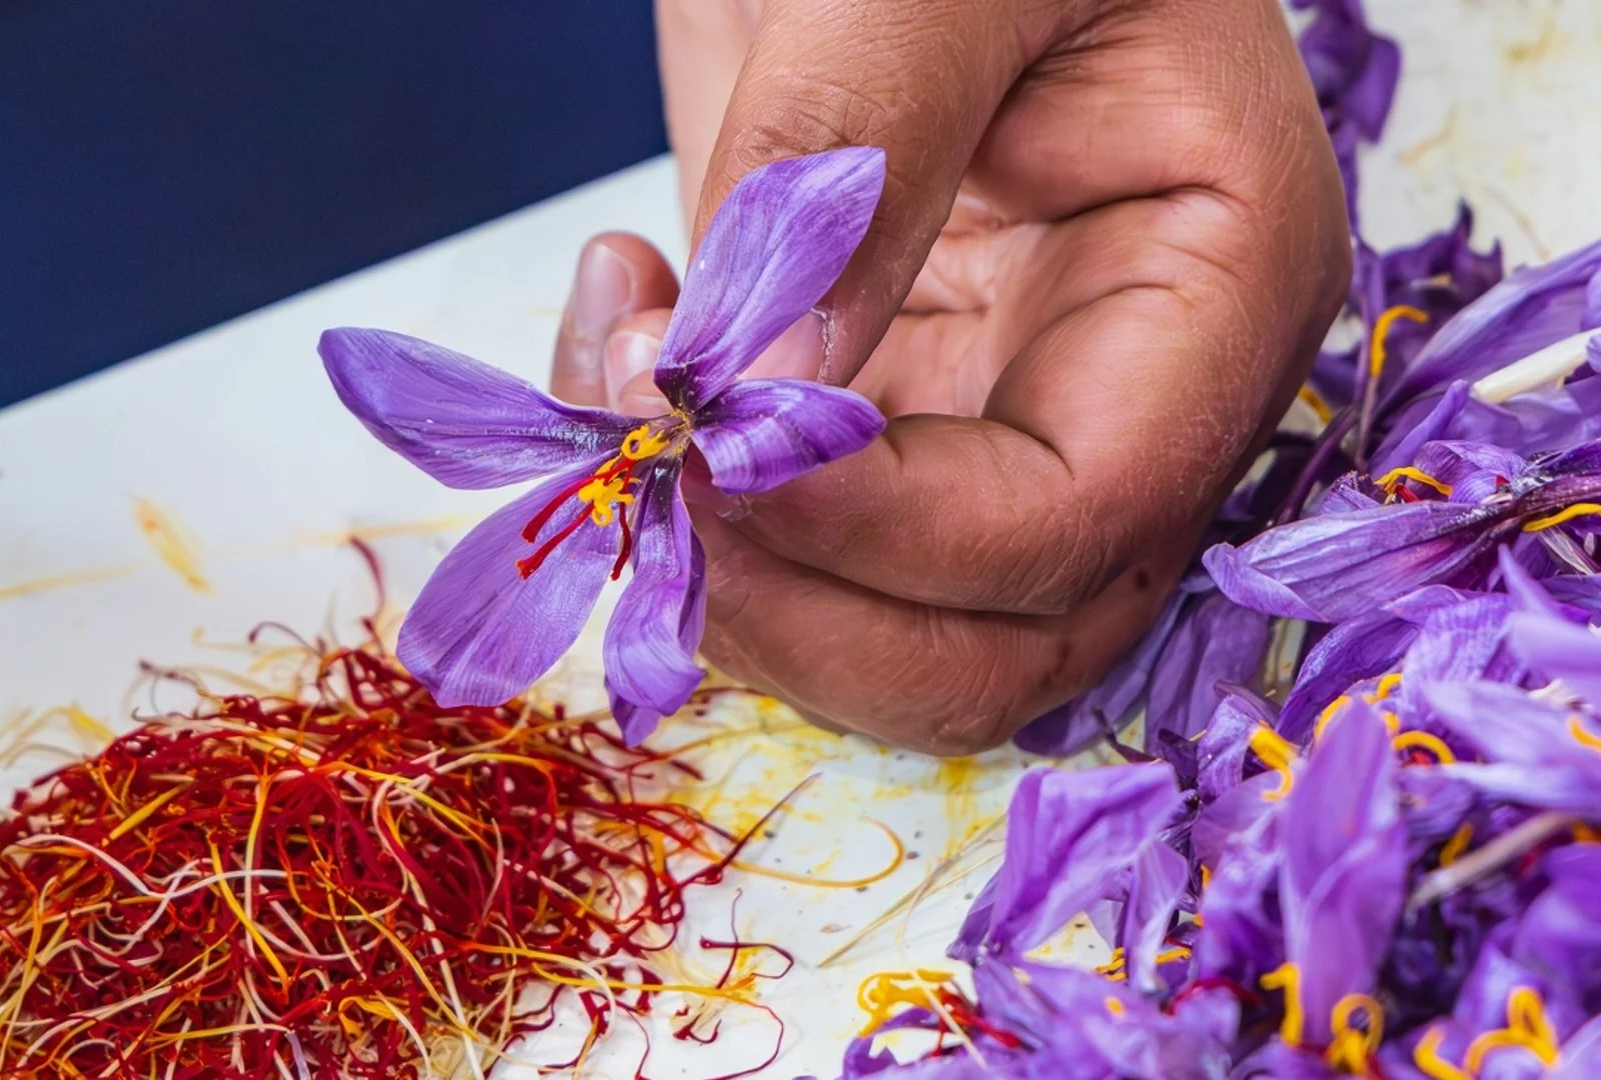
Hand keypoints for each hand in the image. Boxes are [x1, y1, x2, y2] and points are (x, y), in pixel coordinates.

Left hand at [551, 0, 1349, 753]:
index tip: (715, 452)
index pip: (1085, 512)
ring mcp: (984, 410)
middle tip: (658, 469)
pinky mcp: (866, 404)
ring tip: (615, 374)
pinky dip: (677, 500)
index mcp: (1213, 277)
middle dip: (808, 605)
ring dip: (723, 574)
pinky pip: (781, 542)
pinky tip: (618, 339)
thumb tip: (774, 387)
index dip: (894, 528)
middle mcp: (1115, 386)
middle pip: (999, 638)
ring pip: (880, 629)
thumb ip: (860, 146)